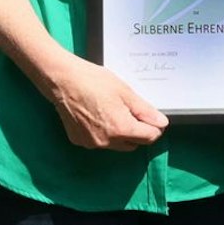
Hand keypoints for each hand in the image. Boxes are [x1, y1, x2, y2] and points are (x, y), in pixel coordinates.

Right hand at [45, 58, 167, 150]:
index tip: (147, 116)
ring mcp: (91, 144)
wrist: (62, 80)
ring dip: (119, 134)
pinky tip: (94, 115)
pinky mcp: (79, 141)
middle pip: (133, 144)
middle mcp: (107, 142)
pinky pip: (99, 141)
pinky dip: (101, 133)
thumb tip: (161, 123)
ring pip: (116, 145)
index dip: (152, 126)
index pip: (149, 137)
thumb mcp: (124, 92)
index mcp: (121, 129)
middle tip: (128, 111)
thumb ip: (145, 111)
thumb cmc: (93, 81)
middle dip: (136, 131)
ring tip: (109, 111)